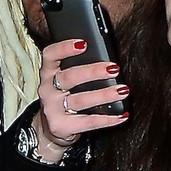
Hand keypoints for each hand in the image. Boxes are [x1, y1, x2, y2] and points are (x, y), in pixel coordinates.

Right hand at [35, 39, 127, 153]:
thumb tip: (109, 61)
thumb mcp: (67, 79)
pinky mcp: (61, 126)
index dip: (64, 48)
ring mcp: (52, 109)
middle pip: (69, 77)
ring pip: (80, 100)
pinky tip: (122, 116)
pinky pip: (87, 122)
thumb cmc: (66, 95)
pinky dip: (107, 119)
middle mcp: (47, 90)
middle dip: (93, 72)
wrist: (53, 126)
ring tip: (123, 91)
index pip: (50, 55)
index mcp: (48, 73)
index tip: (84, 44)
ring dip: (104, 95)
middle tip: (114, 69)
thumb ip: (80, 66)